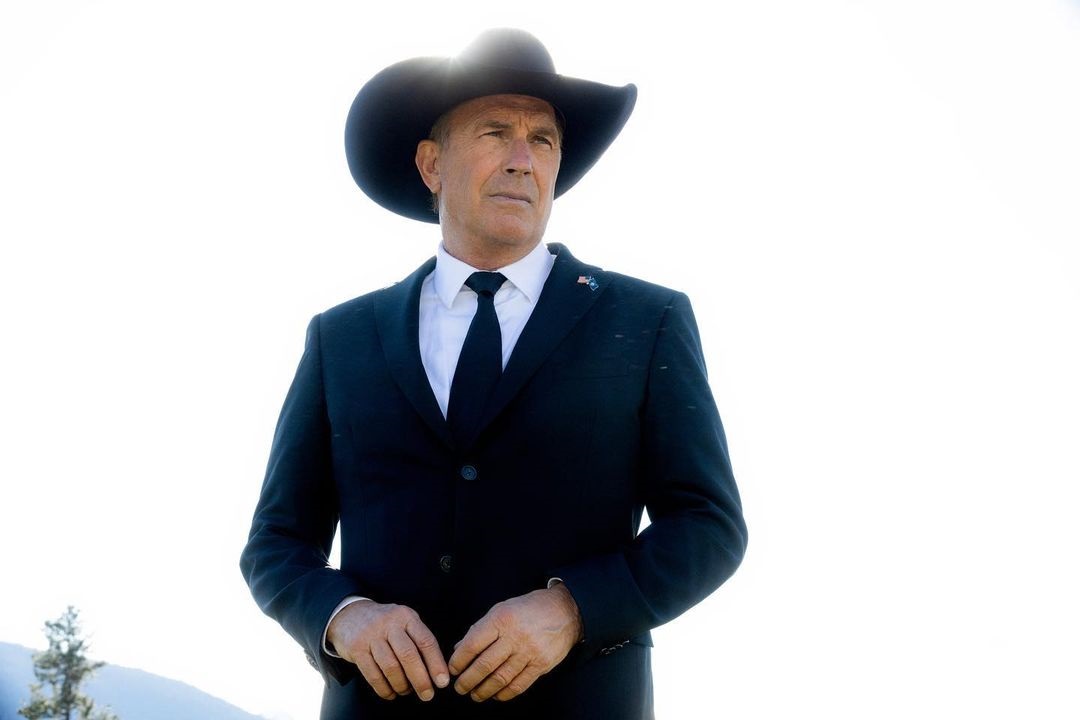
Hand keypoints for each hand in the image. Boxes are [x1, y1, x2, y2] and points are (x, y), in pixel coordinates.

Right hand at [326, 599, 448, 700]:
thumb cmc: (385, 624)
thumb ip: (419, 640)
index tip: (442, 682)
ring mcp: (371, 635)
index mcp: (406, 616)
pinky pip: (373, 675)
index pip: (425, 641)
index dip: (436, 663)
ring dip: (402, 685)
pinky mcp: (356, 648)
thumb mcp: (404, 622)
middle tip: (427, 695)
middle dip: (420, 679)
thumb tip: (437, 670)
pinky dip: (384, 689)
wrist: (350, 614)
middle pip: (408, 655)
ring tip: (406, 692)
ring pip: (390, 667)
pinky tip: (390, 693)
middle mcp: (389, 623)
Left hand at [448, 583, 582, 701]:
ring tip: (475, 695)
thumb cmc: (528, 609)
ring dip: (484, 690)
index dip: (459, 660)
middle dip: (468, 680)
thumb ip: (480, 629)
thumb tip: (458, 648)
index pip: (473, 644)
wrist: (565, 610)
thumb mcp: (501, 609)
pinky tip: (495, 695)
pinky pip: (519, 685)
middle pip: (485, 665)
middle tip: (459, 688)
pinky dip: (504, 694)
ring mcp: (529, 651)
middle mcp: (515, 635)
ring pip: (501, 678)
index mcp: (501, 619)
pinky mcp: (542, 664)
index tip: (453, 669)